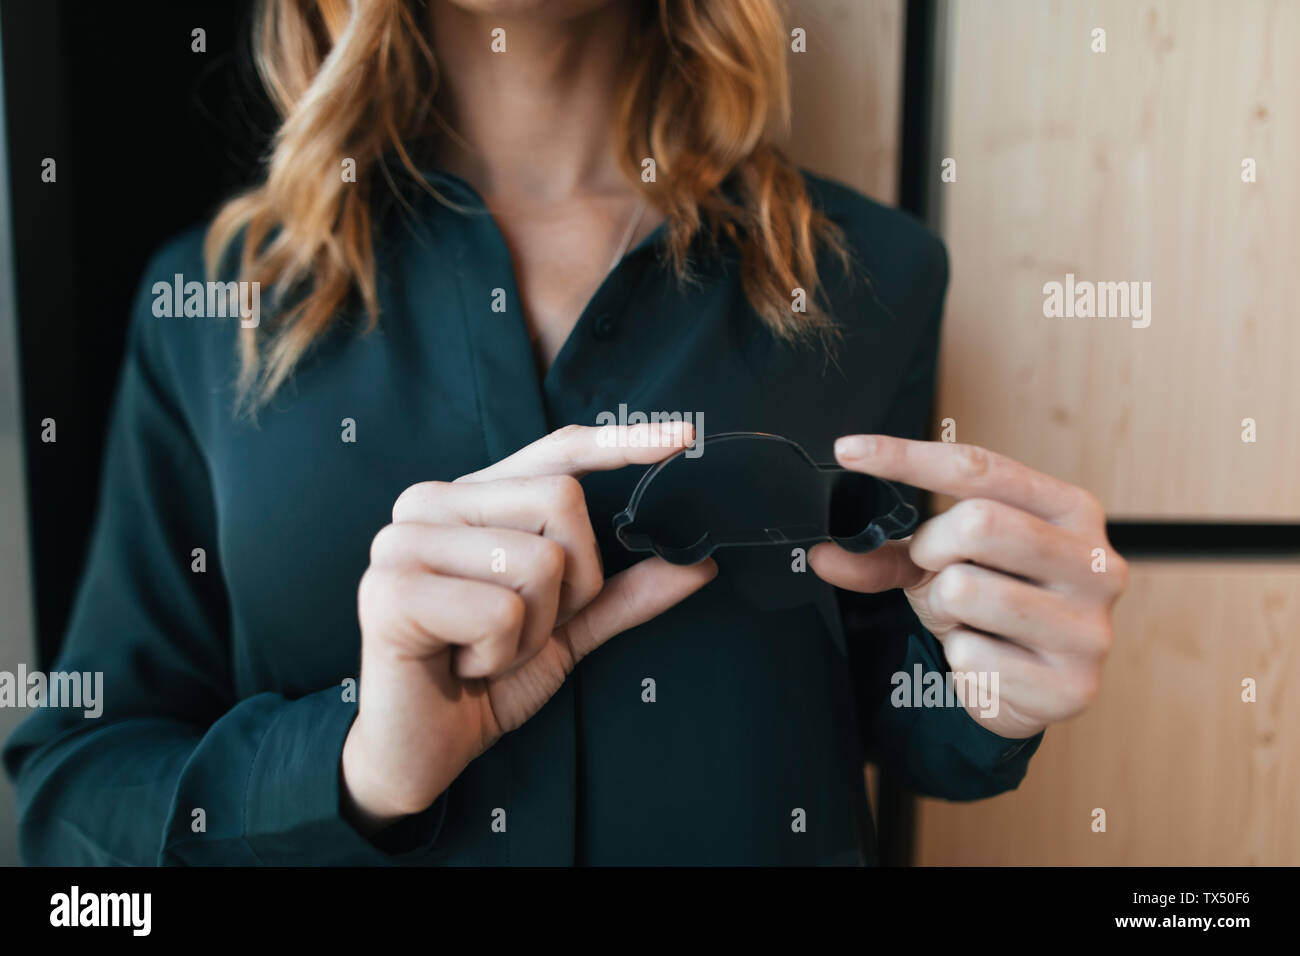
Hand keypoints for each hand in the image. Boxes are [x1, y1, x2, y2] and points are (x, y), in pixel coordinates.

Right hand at [342, 423, 716, 833]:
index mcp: (469, 500)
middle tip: (521, 630)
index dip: (620, 442)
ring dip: (534, 630)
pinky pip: (500, 612)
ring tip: (486, 652)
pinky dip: (500, 655)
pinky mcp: (389, 590)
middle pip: (562, 501)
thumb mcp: (567, 629)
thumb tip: (700, 562)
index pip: (555, 453)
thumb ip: (623, 592)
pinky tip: (462, 665)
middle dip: (572, 585)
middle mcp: (428, 503)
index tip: (685, 436)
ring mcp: (402, 542)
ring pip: (539, 561)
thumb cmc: (485, 680)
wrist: (422, 752)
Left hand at [810, 436, 1126, 739]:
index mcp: (1070, 510)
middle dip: (933, 549)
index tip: (850, 450)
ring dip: (942, 608)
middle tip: (937, 570)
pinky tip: (987, 659)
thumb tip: (822, 555)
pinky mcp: (1073, 685)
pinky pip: (971, 654)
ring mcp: (1091, 626)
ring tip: (967, 619)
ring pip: (966, 590)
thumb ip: (883, 552)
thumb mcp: (942, 564)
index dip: (906, 456)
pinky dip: (959, 656)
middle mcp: (1096, 561)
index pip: (980, 467)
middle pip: (978, 522)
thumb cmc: (993, 607)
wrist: (1033, 687)